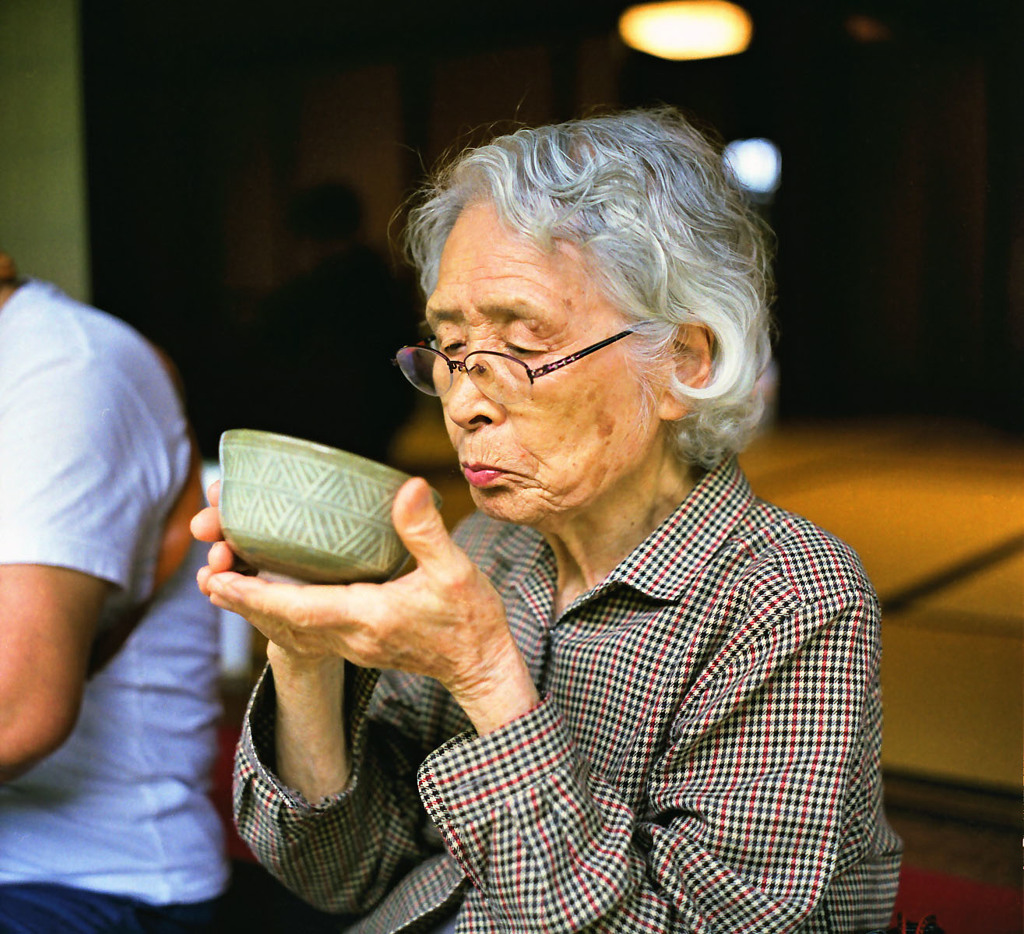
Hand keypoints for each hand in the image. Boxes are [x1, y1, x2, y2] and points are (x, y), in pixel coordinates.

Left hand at [197, 477, 538, 732]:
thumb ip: (426, 531)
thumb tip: (406, 487)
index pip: (298, 608)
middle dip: (240, 599)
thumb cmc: (471, 620)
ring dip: (252, 609)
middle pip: (280, 622)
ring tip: (220, 585)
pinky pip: (303, 634)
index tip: (217, 579)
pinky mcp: (356, 645)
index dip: (254, 594)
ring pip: (287, 631)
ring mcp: (352, 646)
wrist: (482, 666)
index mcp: (369, 617)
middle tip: (206, 574)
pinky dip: (276, 616)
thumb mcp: (456, 570)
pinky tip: (266, 599)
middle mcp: (351, 637)